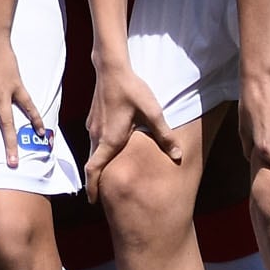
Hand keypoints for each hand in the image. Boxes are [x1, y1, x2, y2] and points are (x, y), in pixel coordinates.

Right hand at [83, 65, 178, 198]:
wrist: (111, 68)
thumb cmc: (132, 90)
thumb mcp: (153, 113)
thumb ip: (164, 136)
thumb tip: (177, 155)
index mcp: (110, 139)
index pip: (94, 168)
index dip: (92, 187)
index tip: (92, 201)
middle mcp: (97, 135)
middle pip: (92, 163)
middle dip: (96, 180)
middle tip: (103, 194)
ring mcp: (93, 126)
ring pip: (93, 151)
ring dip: (98, 165)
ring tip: (108, 175)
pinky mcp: (94, 119)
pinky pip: (94, 140)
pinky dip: (99, 152)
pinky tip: (111, 148)